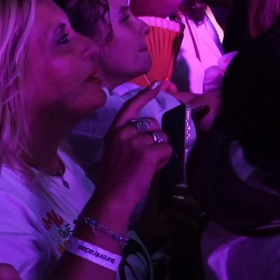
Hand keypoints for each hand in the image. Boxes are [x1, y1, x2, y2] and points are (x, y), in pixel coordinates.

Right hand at [98, 85, 173, 206]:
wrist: (113, 195)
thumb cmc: (115, 176)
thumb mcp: (115, 150)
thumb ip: (128, 137)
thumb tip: (151, 131)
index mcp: (114, 131)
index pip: (130, 107)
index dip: (145, 95)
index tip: (158, 84)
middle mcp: (123, 133)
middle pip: (153, 123)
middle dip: (155, 137)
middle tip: (146, 155)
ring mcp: (135, 142)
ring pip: (162, 137)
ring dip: (160, 149)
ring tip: (149, 164)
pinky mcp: (147, 153)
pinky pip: (167, 149)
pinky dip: (164, 159)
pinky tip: (153, 168)